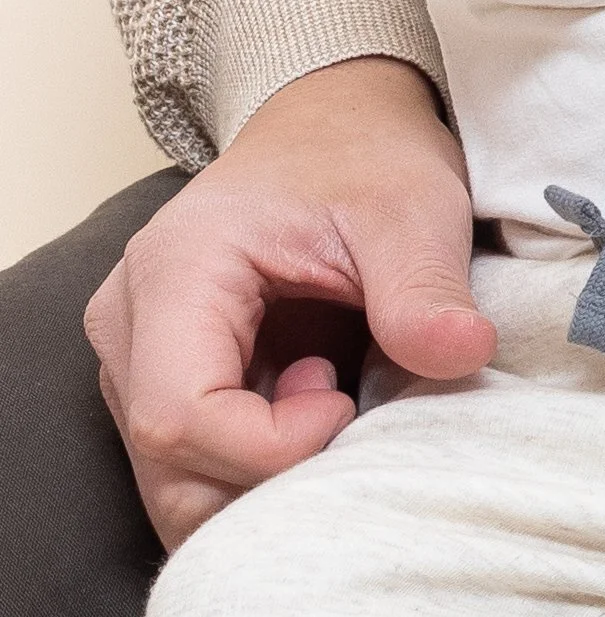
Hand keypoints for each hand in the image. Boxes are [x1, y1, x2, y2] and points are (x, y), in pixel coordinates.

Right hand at [84, 57, 490, 550]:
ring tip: (341, 414)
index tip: (348, 401)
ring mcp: (138, 362)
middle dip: (270, 487)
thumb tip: (462, 356)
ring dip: (269, 488)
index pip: (180, 417)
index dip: (272, 446)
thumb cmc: (362, 157)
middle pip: (169, 469)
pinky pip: (199, 470)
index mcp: (174, 271)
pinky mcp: (168, 384)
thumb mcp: (411, 208)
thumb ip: (424, 288)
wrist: (336, 128)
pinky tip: (325, 423)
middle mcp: (130, 324)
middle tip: (352, 428)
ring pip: (178, 486)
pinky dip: (265, 477)